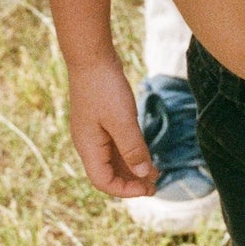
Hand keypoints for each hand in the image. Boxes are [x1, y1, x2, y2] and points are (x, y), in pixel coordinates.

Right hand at [66, 56, 154, 197]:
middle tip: (156, 186)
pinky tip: (146, 154)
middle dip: (131, 182)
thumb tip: (143, 175)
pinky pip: (115, 144)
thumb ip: (133, 149)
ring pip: (113, 159)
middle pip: (108, 173)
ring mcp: (94, 132)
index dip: (125, 190)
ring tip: (155, 173)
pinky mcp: (101, 121)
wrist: (91, 56)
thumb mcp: (122, 120)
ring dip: (133, 168)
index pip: (103, 182)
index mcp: (89, 147)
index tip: (148, 188)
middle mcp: (89, 143)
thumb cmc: (104, 88)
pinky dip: (130, 152)